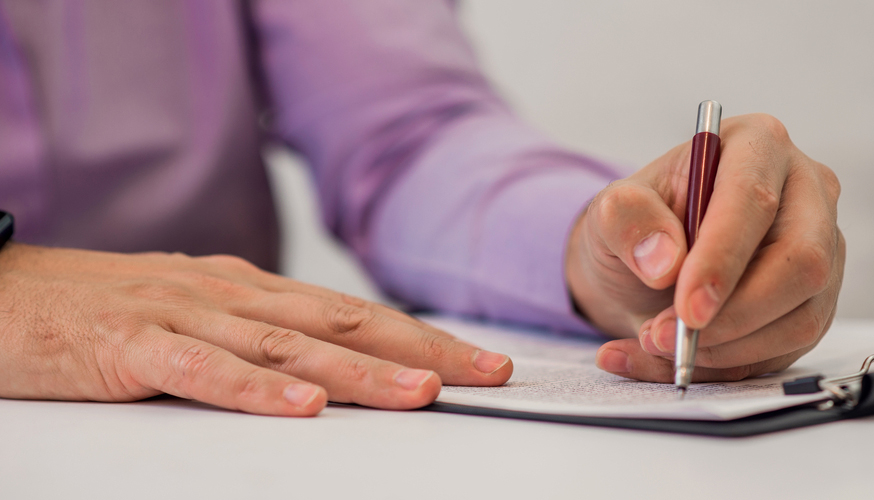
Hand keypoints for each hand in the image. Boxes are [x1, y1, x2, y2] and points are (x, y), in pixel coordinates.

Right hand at [0, 244, 511, 415]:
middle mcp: (229, 294)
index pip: (353, 313)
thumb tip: (327, 369)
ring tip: (423, 392)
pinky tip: (303, 410)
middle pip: (342, 323)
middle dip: (420, 349)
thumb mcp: (196, 318)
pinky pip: (201, 371)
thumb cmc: (99, 310)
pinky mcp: (128, 345)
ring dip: (360, 370)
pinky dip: (255, 391)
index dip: (422, 336)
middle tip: (486, 372)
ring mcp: (181, 316)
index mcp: (249, 290)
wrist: (0, 292)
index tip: (479, 361)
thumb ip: (258, 338)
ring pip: (286, 347)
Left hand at [565, 114, 844, 382]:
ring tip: (657, 345)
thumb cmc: (638, 225)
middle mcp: (805, 193)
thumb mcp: (611, 213)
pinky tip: (669, 362)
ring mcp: (821, 251)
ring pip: (800, 317)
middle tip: (670, 339)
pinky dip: (723, 368)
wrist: (646, 264)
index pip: (754, 200)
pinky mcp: (815, 303)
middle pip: (801, 263)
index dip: (723, 258)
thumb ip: (628, 221)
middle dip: (733, 315)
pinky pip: (784, 351)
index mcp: (757, 145)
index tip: (687, 307)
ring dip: (725, 349)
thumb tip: (664, 262)